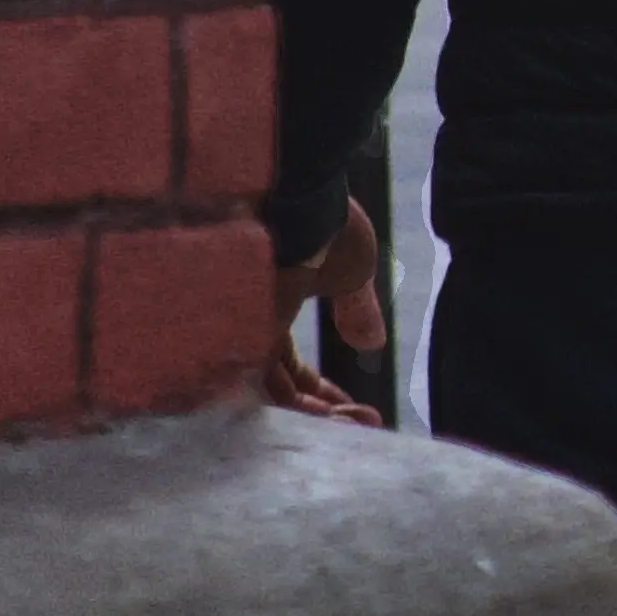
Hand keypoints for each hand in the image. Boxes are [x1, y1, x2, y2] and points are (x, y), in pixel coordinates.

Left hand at [265, 211, 389, 422]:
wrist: (309, 193)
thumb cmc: (328, 224)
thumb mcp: (352, 271)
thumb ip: (355, 308)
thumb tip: (372, 343)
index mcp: (277, 307)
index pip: (288, 367)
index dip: (319, 393)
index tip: (353, 407)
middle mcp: (253, 323)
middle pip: (277, 386)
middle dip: (322, 412)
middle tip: (359, 423)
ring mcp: (246, 328)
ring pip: (270, 392)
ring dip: (314, 415)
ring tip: (350, 422)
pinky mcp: (245, 333)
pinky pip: (263, 387)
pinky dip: (297, 408)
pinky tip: (329, 414)